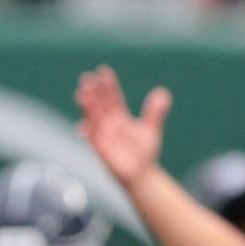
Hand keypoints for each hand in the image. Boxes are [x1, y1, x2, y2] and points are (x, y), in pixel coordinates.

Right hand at [75, 65, 169, 187]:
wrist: (141, 174)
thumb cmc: (144, 152)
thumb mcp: (151, 128)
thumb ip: (155, 112)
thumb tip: (162, 93)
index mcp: (120, 118)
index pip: (112, 98)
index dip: (108, 86)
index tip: (103, 71)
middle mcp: (109, 125)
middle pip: (100, 104)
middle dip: (93, 91)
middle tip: (87, 77)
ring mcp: (103, 136)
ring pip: (93, 118)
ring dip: (87, 107)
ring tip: (82, 93)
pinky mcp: (101, 150)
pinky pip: (92, 140)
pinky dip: (87, 133)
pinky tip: (83, 125)